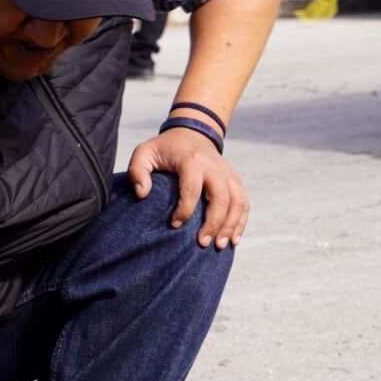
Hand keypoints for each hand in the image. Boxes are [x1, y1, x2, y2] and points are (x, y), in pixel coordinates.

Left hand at [128, 128, 249, 249]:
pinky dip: (241, 222)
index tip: (174, 225)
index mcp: (192, 160)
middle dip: (213, 223)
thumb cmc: (165, 149)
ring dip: (231, 225)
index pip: (192, 188)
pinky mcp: (235, 180)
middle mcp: (214, 166)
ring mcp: (228, 173)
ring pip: (237, 201)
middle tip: (202, 243)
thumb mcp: (145, 152)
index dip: (184, 210)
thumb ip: (137, 170)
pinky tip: (234, 240)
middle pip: (221, 197)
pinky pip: (244, 202)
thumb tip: (142, 194)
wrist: (192, 134)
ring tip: (220, 246)